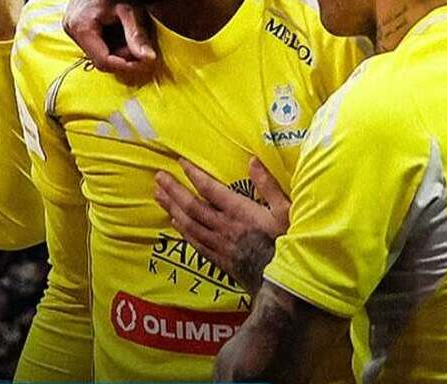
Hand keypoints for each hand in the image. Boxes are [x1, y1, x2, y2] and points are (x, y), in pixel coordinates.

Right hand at [62, 0, 156, 78]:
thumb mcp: (130, 8)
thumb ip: (137, 36)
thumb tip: (148, 60)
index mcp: (80, 26)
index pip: (103, 61)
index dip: (126, 65)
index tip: (146, 63)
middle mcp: (71, 28)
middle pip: (101, 58)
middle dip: (124, 56)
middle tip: (144, 46)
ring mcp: (73, 26)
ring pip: (100, 51)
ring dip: (120, 48)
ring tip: (134, 31)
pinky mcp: (78, 23)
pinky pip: (98, 42)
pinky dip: (114, 40)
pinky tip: (124, 26)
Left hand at [155, 158, 290, 292]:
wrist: (284, 286)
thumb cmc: (288, 245)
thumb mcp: (286, 212)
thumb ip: (269, 186)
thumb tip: (253, 160)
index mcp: (240, 212)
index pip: (210, 189)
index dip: (194, 175)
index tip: (181, 162)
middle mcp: (224, 227)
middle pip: (192, 206)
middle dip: (174, 189)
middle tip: (158, 177)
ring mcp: (219, 244)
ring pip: (189, 223)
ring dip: (172, 207)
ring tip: (158, 195)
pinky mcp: (219, 259)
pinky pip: (195, 242)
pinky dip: (183, 230)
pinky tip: (175, 222)